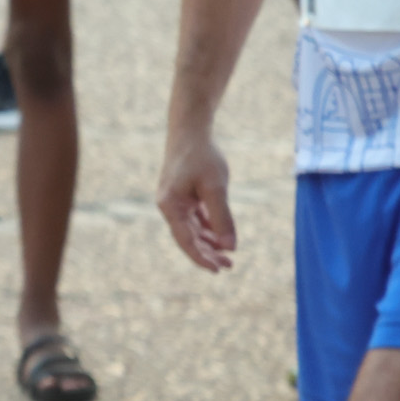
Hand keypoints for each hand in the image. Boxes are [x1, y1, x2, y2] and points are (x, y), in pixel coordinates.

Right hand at [155, 129, 237, 272]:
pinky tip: (221, 236)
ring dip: (209, 243)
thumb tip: (230, 247)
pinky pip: (195, 219)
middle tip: (229, 266)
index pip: (185, 240)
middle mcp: (169, 206)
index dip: (202, 258)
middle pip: (188, 238)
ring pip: (192, 230)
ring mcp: (175, 201)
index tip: (219, 270)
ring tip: (228, 255)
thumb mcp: (215, 188)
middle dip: (208, 253)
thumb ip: (222, 218)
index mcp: (170, 206)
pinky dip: (208, 229)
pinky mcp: (183, 195)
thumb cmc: (201, 157)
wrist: (190, 130)